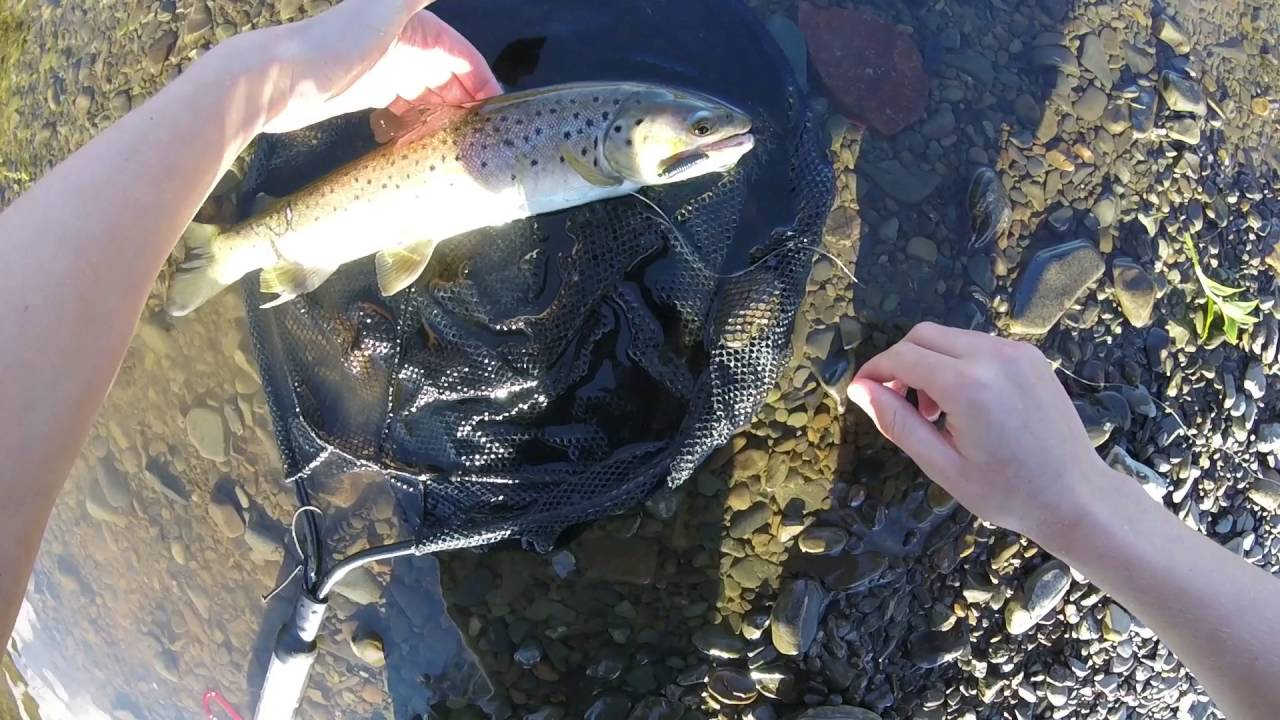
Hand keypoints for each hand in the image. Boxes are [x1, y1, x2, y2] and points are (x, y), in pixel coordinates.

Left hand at [252, 0, 501, 133]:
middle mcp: (405, 48)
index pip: (462, 55)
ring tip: (460, 144)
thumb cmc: (338, 42)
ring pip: (429, 96)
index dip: (482, 80)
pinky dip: (417, 123)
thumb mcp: (388, 7)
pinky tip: (425, 141)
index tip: (498, 111)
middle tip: (482, 137)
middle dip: (468, 103)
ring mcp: (387, 73)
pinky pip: (404, 112)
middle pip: (449, 78)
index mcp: (416, 27)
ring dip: (445, 116)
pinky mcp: (369, 96)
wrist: (282, 78)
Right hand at [846, 322, 1109, 540]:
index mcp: (968, 386)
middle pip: (923, 335)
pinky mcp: (1031, 357)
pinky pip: (977, 345)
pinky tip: (963, 403)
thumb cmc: (1007, 493)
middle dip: (899, 362)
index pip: (903, 356)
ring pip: (950, 337)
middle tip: (895, 403)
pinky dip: (957, 363)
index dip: (874, 370)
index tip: (861, 391)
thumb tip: (860, 390)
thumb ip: (898, 422)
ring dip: (929, 363)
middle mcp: (993, 356)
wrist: (1077, 497)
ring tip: (933, 412)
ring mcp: (1016, 352)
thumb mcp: (942, 466)